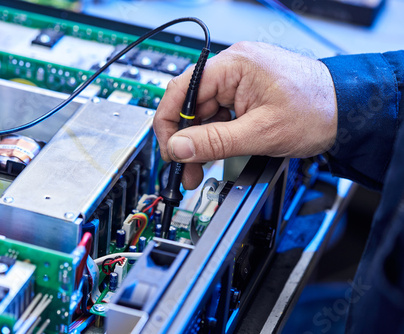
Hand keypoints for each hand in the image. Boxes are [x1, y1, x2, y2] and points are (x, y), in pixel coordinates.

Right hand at [153, 42, 336, 189]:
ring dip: (199, 143)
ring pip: (205, 113)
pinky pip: (220, 115)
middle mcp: (233, 68)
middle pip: (191, 104)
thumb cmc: (317, 111)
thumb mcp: (261, 133)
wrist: (347, 111)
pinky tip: (212, 155)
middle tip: (183, 169)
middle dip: (185, 140)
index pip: (181, 90)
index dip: (168, 123)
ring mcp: (240, 81)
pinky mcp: (246, 93)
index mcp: (234, 65)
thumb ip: (215, 141)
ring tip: (196, 170)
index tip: (168, 150)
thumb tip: (179, 148)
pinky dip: (214, 137)